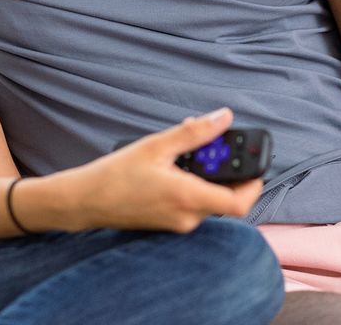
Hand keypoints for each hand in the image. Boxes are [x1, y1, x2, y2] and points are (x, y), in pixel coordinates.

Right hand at [44, 108, 263, 232]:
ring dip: (207, 174)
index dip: (254, 182)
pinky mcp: (170, 223)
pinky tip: (174, 164)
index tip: (254, 162)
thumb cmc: (115, 175)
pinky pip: (193, 204)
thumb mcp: (157, 145)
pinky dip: (193, 184)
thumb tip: (223, 117)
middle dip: (226, 170)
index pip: (240, 202)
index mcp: (188, 198)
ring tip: (186, 150)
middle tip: (216, 145)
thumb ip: (195, 132)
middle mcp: (188, 217)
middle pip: (227, 197)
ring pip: (209, 199)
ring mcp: (179, 224)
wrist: (86, 201)